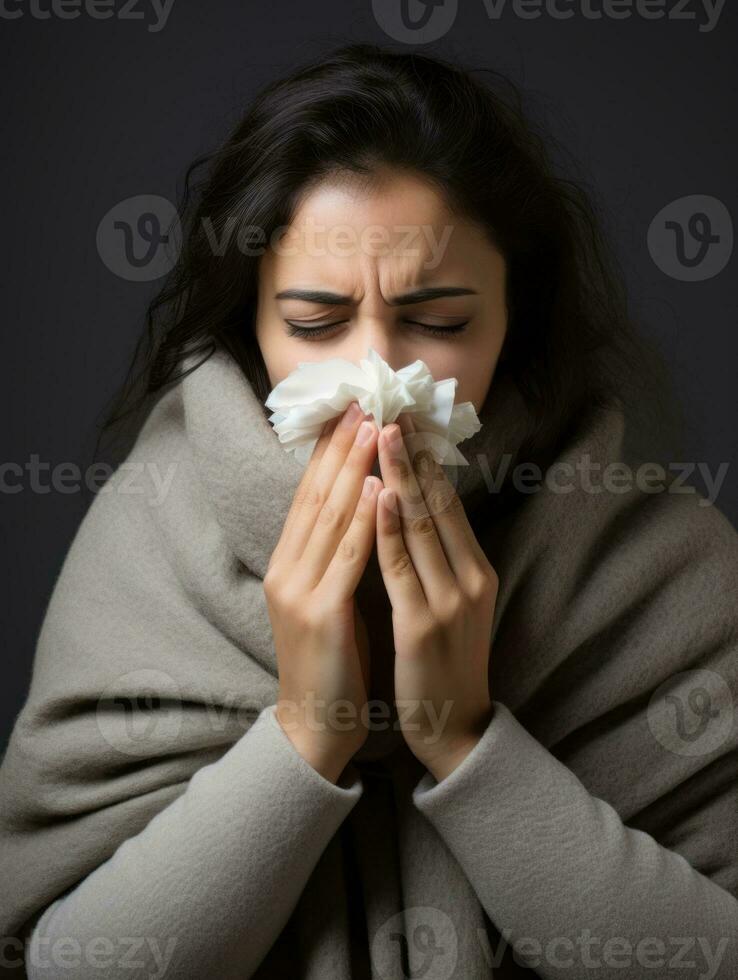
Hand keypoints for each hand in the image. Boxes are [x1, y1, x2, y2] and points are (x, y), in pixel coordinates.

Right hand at [264, 402, 379, 781]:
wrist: (315, 725)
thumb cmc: (331, 661)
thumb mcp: (326, 599)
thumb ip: (333, 556)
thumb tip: (359, 506)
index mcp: (287, 564)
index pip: (309, 496)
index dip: (330, 452)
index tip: (352, 413)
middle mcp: (286, 569)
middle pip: (317, 495)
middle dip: (342, 447)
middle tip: (363, 403)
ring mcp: (299, 590)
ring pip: (330, 517)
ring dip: (354, 468)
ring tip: (373, 428)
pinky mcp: (321, 614)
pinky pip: (346, 556)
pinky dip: (362, 519)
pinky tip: (378, 488)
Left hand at [375, 412, 496, 780]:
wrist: (453, 728)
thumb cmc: (442, 662)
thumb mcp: (454, 603)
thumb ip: (441, 559)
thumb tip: (417, 510)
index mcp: (477, 570)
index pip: (449, 502)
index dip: (426, 458)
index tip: (405, 417)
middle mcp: (470, 577)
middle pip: (438, 503)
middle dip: (413, 452)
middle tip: (392, 405)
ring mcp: (450, 600)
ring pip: (422, 525)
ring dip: (399, 474)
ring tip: (381, 431)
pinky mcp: (423, 624)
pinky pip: (402, 567)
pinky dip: (389, 527)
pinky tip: (378, 495)